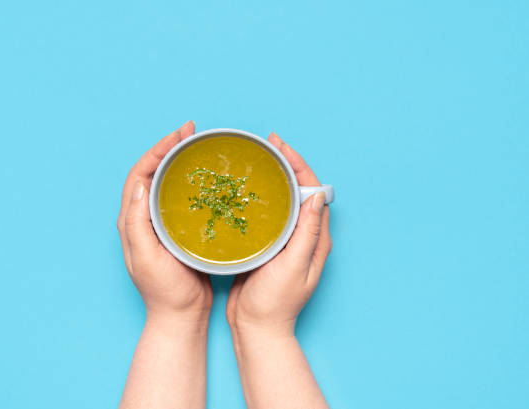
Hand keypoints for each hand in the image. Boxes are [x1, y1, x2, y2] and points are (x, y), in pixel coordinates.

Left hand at [117, 121, 212, 321]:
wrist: (180, 315)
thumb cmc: (163, 290)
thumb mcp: (146, 257)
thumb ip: (138, 223)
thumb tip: (140, 186)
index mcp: (132, 220)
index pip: (140, 174)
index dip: (156, 150)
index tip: (178, 135)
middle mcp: (144, 218)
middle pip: (153, 173)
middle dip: (169, 149)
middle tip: (191, 133)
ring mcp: (161, 224)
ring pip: (168, 183)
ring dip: (180, 162)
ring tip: (198, 147)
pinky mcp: (178, 231)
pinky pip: (182, 199)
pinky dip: (193, 183)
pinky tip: (209, 179)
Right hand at [226, 132, 331, 336]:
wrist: (256, 329)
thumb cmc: (275, 303)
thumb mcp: (293, 267)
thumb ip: (306, 233)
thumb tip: (317, 195)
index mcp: (314, 238)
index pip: (312, 191)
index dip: (298, 165)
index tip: (280, 147)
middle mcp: (302, 236)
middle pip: (297, 191)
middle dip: (284, 166)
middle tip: (266, 147)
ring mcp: (283, 241)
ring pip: (280, 201)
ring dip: (271, 180)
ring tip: (255, 162)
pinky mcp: (265, 246)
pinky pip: (264, 215)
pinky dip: (256, 199)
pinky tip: (241, 191)